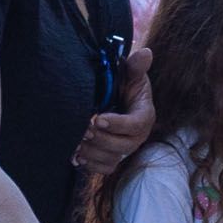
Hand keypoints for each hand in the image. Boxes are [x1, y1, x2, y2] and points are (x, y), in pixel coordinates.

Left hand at [75, 43, 154, 173]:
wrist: (114, 97)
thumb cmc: (123, 83)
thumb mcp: (130, 73)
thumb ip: (136, 66)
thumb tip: (145, 53)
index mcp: (144, 116)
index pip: (136, 125)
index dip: (118, 124)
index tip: (98, 118)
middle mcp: (137, 137)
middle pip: (124, 146)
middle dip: (102, 139)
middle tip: (84, 128)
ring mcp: (125, 149)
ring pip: (112, 159)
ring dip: (93, 152)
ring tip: (78, 141)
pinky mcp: (113, 157)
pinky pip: (105, 169)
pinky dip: (91, 165)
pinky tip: (77, 154)